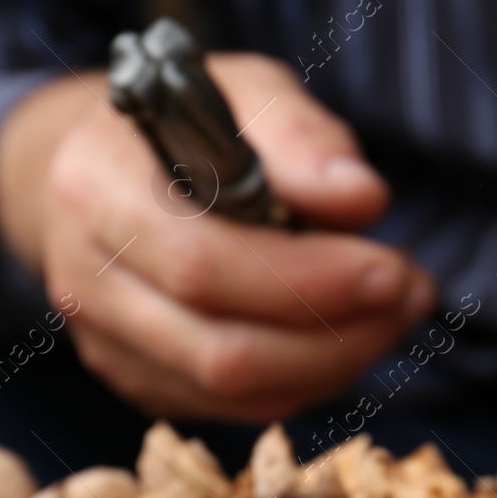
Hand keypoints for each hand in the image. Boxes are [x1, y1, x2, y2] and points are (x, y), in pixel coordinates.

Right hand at [0, 53, 435, 420]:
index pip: (204, 264)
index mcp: (98, 189)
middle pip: (220, 353)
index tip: (394, 268)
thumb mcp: (244, 91)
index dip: (310, 281)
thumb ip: (301, 138)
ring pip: (233, 393)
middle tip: (411, 294)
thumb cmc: (185, 122)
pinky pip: (234, 407)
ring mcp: (105, 341)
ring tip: (394, 312)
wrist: (103, 165)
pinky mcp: (136, 379)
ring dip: (335, 364)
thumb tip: (362, 199)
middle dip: (336, 337)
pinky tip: (349, 335)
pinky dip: (307, 380)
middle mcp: (85, 278)